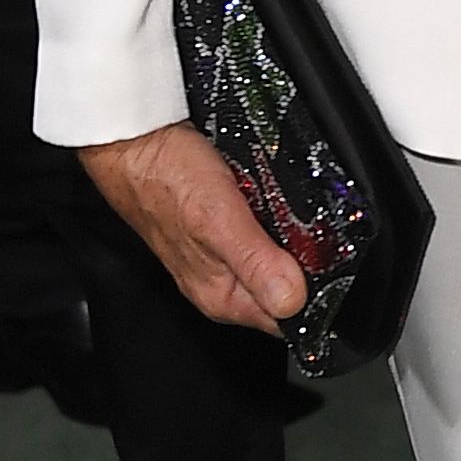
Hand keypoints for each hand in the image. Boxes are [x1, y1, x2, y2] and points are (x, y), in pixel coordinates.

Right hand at [82, 121, 308, 333]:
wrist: (138, 142)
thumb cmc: (165, 178)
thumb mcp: (220, 220)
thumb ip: (257, 263)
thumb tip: (293, 301)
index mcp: (221, 297)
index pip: (288, 318)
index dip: (315, 293)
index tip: (323, 260)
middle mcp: (221, 283)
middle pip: (289, 285)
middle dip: (306, 259)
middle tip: (298, 224)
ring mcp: (222, 255)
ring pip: (280, 256)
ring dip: (291, 233)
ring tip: (277, 205)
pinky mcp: (225, 228)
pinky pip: (265, 230)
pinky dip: (275, 214)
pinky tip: (267, 196)